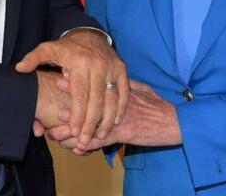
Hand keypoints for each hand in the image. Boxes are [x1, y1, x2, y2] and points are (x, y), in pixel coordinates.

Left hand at [16, 30, 127, 145]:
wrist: (90, 34)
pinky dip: (121, 108)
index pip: (80, 94)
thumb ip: (33, 59)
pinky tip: (115, 122)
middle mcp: (98, 65)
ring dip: (107, 120)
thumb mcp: (47, 49)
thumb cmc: (66, 48)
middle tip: (85, 140)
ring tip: (100, 136)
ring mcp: (112, 67)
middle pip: (96, 100)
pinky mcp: (122, 69)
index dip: (77, 115)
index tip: (74, 132)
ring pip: (112, 99)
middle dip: (91, 123)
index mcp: (79, 62)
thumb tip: (19, 69)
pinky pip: (124, 92)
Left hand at [49, 80, 180, 152]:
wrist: (174, 120)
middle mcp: (116, 98)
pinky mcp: (124, 131)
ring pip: (90, 122)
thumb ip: (122, 82)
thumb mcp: (140, 87)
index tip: (60, 80)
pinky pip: (102, 139)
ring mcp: (119, 115)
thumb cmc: (157, 104)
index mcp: (118, 84)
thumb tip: (109, 76)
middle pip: (87, 102)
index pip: (93, 82)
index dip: (76, 82)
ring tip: (56, 134)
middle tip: (51, 115)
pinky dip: (89, 144)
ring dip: (73, 130)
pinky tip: (77, 148)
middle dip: (69, 109)